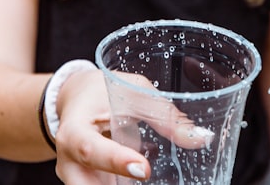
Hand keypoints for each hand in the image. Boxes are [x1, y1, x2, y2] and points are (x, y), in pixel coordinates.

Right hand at [52, 69, 213, 183]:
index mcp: (74, 131)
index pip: (90, 150)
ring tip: (148, 179)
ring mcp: (75, 180)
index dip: (116, 162)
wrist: (75, 100)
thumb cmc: (103, 93)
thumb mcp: (133, 93)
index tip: (144, 169)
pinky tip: (144, 180)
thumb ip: (164, 116)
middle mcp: (68, 161)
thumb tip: (201, 138)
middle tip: (146, 176)